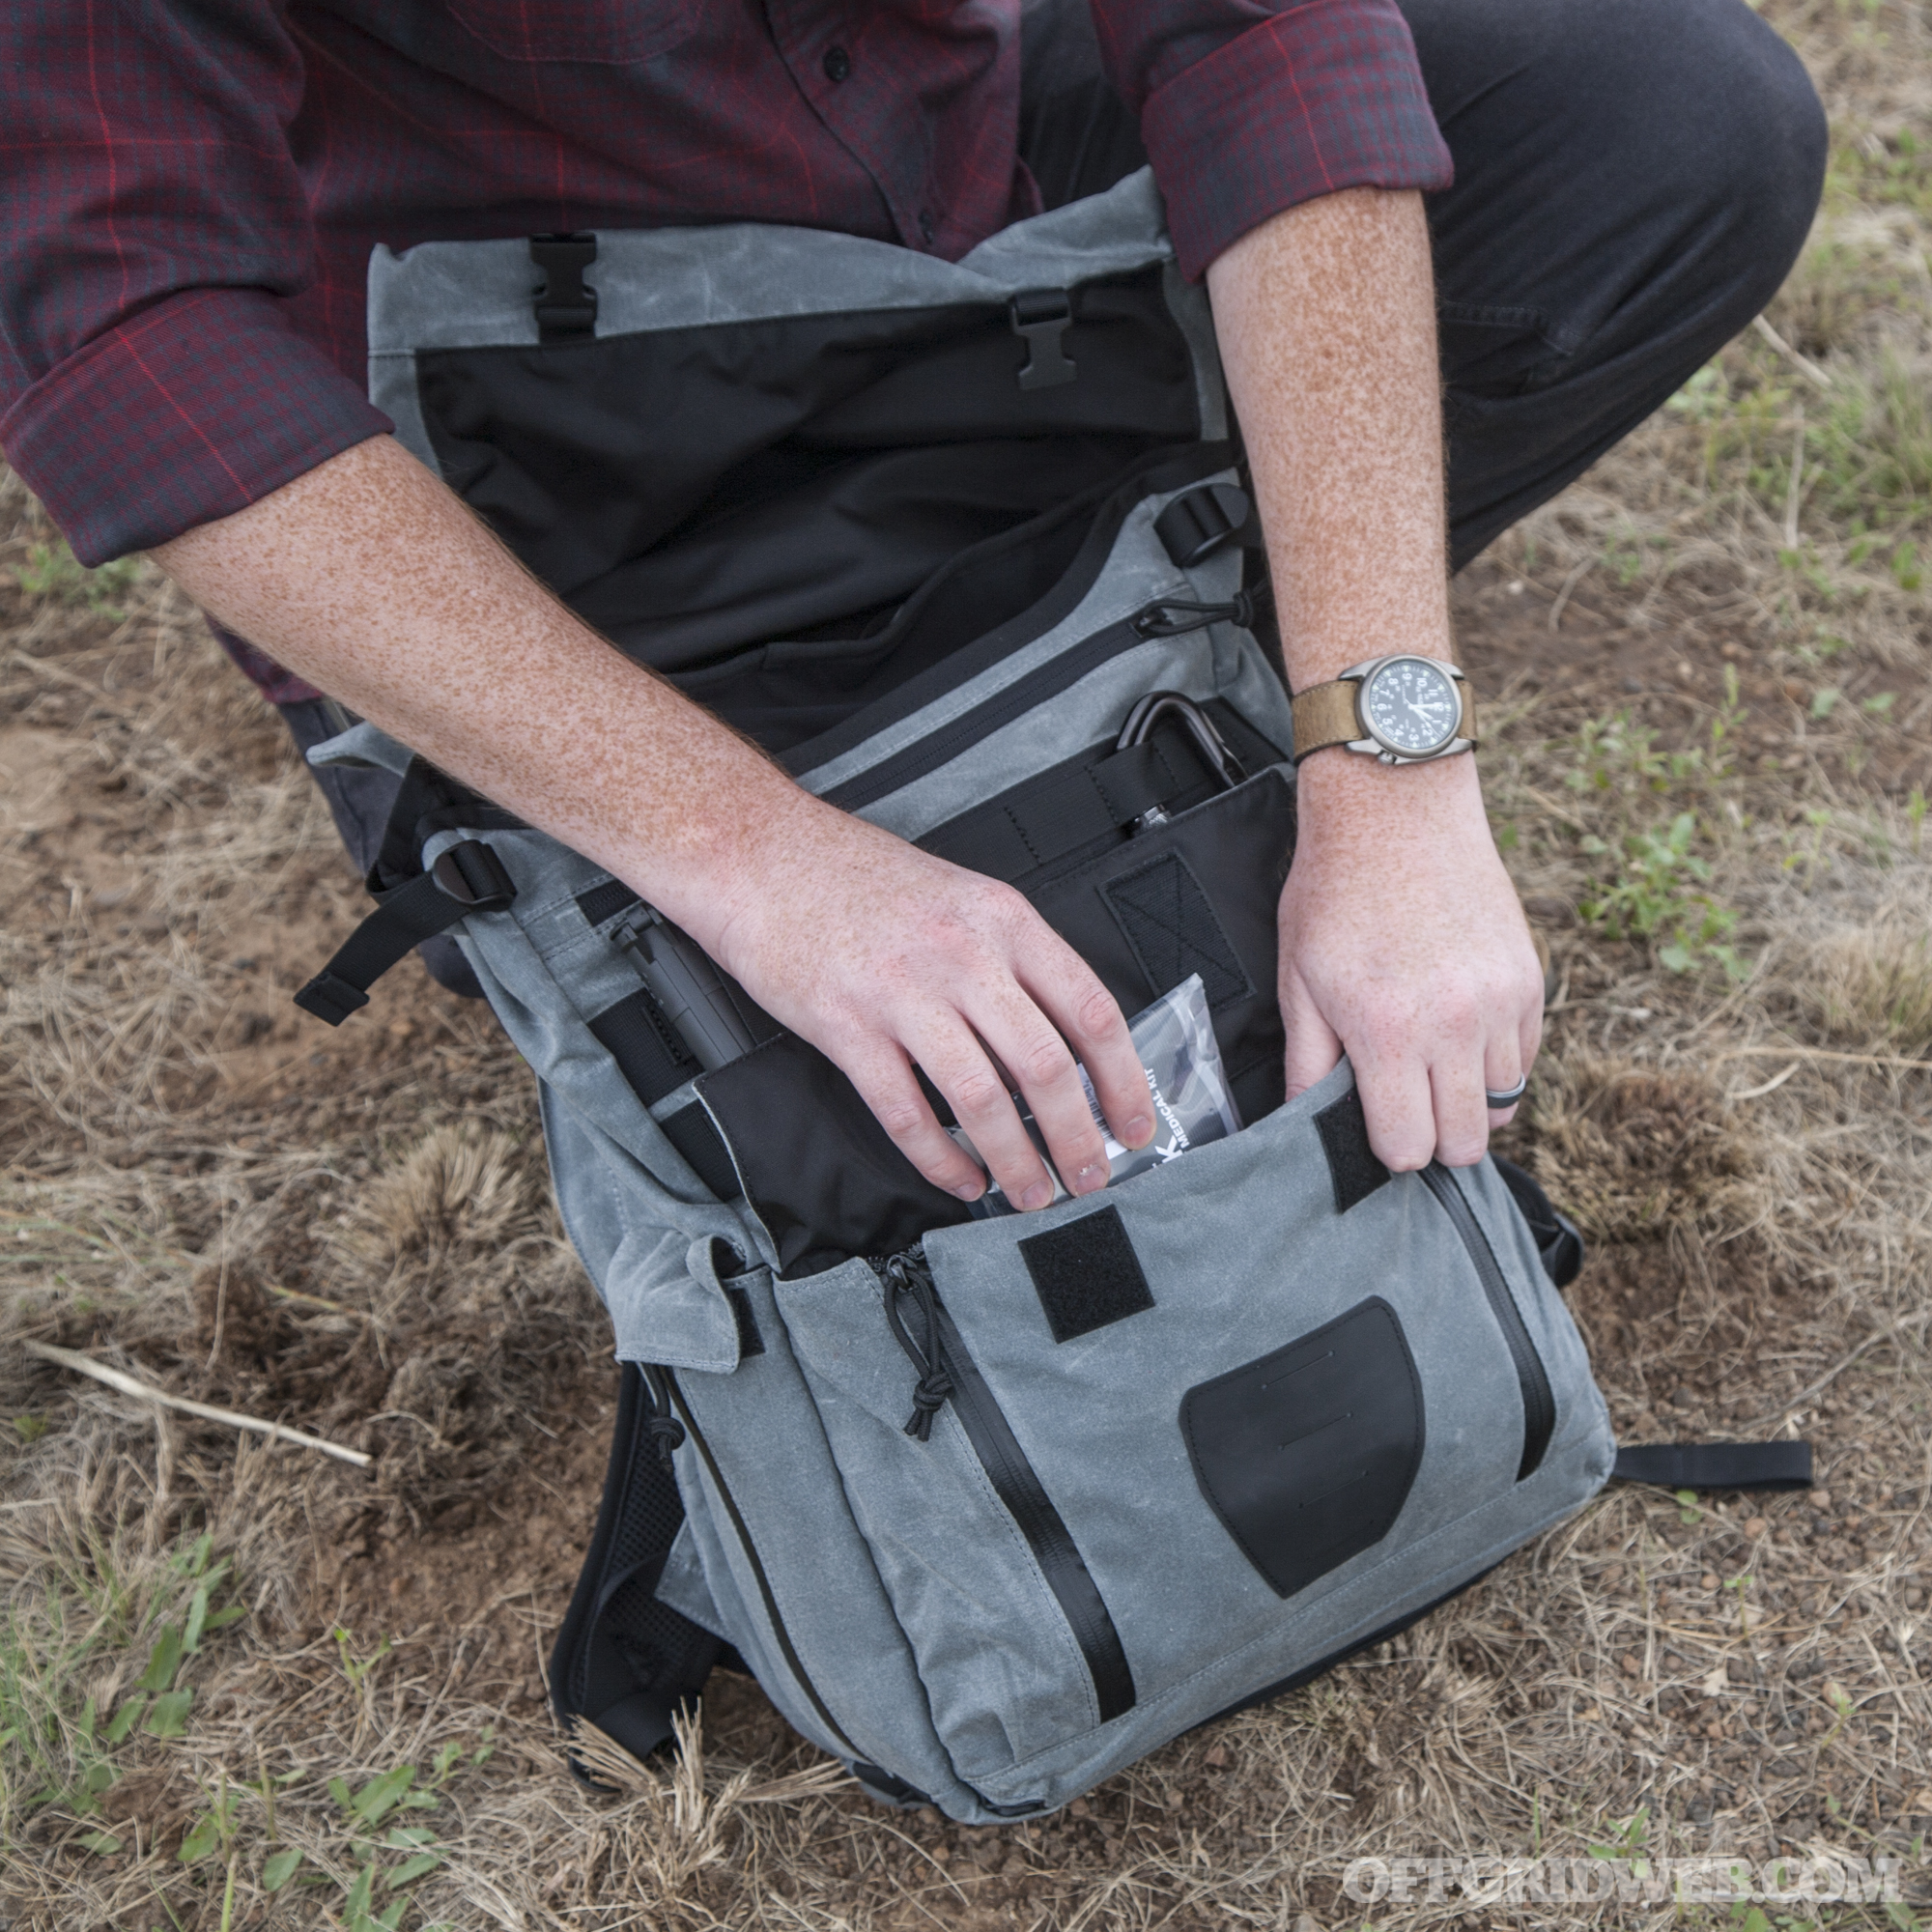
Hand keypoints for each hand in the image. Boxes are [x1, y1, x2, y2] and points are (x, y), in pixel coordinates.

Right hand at [668, 793, 1155, 1208]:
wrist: (761, 854)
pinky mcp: (846, 1028)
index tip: (1135, 1123)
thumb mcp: (961, 898)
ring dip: (1015, 1160)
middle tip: (1087, 1177)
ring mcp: (902, 993)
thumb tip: (1065, 1042)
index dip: (1124, 1080)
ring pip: (981, 1098)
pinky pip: (906, 1113)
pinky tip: (958, 1179)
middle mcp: (961, 955)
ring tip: (1030, 1192)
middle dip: (1076, 1136)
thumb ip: (1013, 961)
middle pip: (1044, 1065)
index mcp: (1002, 920)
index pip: (1090, 1009)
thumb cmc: (858, 879)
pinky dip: (940, 1160)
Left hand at [1277, 750, 1542, 1168]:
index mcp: (1388, 1032)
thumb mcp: (1299, 981)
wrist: (1395, 810)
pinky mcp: (1528, 980)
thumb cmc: (1336, 893)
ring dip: (1468, 1102)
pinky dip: (1496, 1063)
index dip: (1387, 1148)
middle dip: (1432, 1138)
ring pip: (1502, 1105)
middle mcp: (1455, 1025)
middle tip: (1404, 1104)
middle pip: (1465, 1141)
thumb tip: (1303, 1126)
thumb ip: (1307, 1064)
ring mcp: (1500, 1003)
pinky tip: (1459, 1035)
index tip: (1373, 1123)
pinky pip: (1524, 1059)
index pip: (1407, 1148)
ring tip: (1431, 1067)